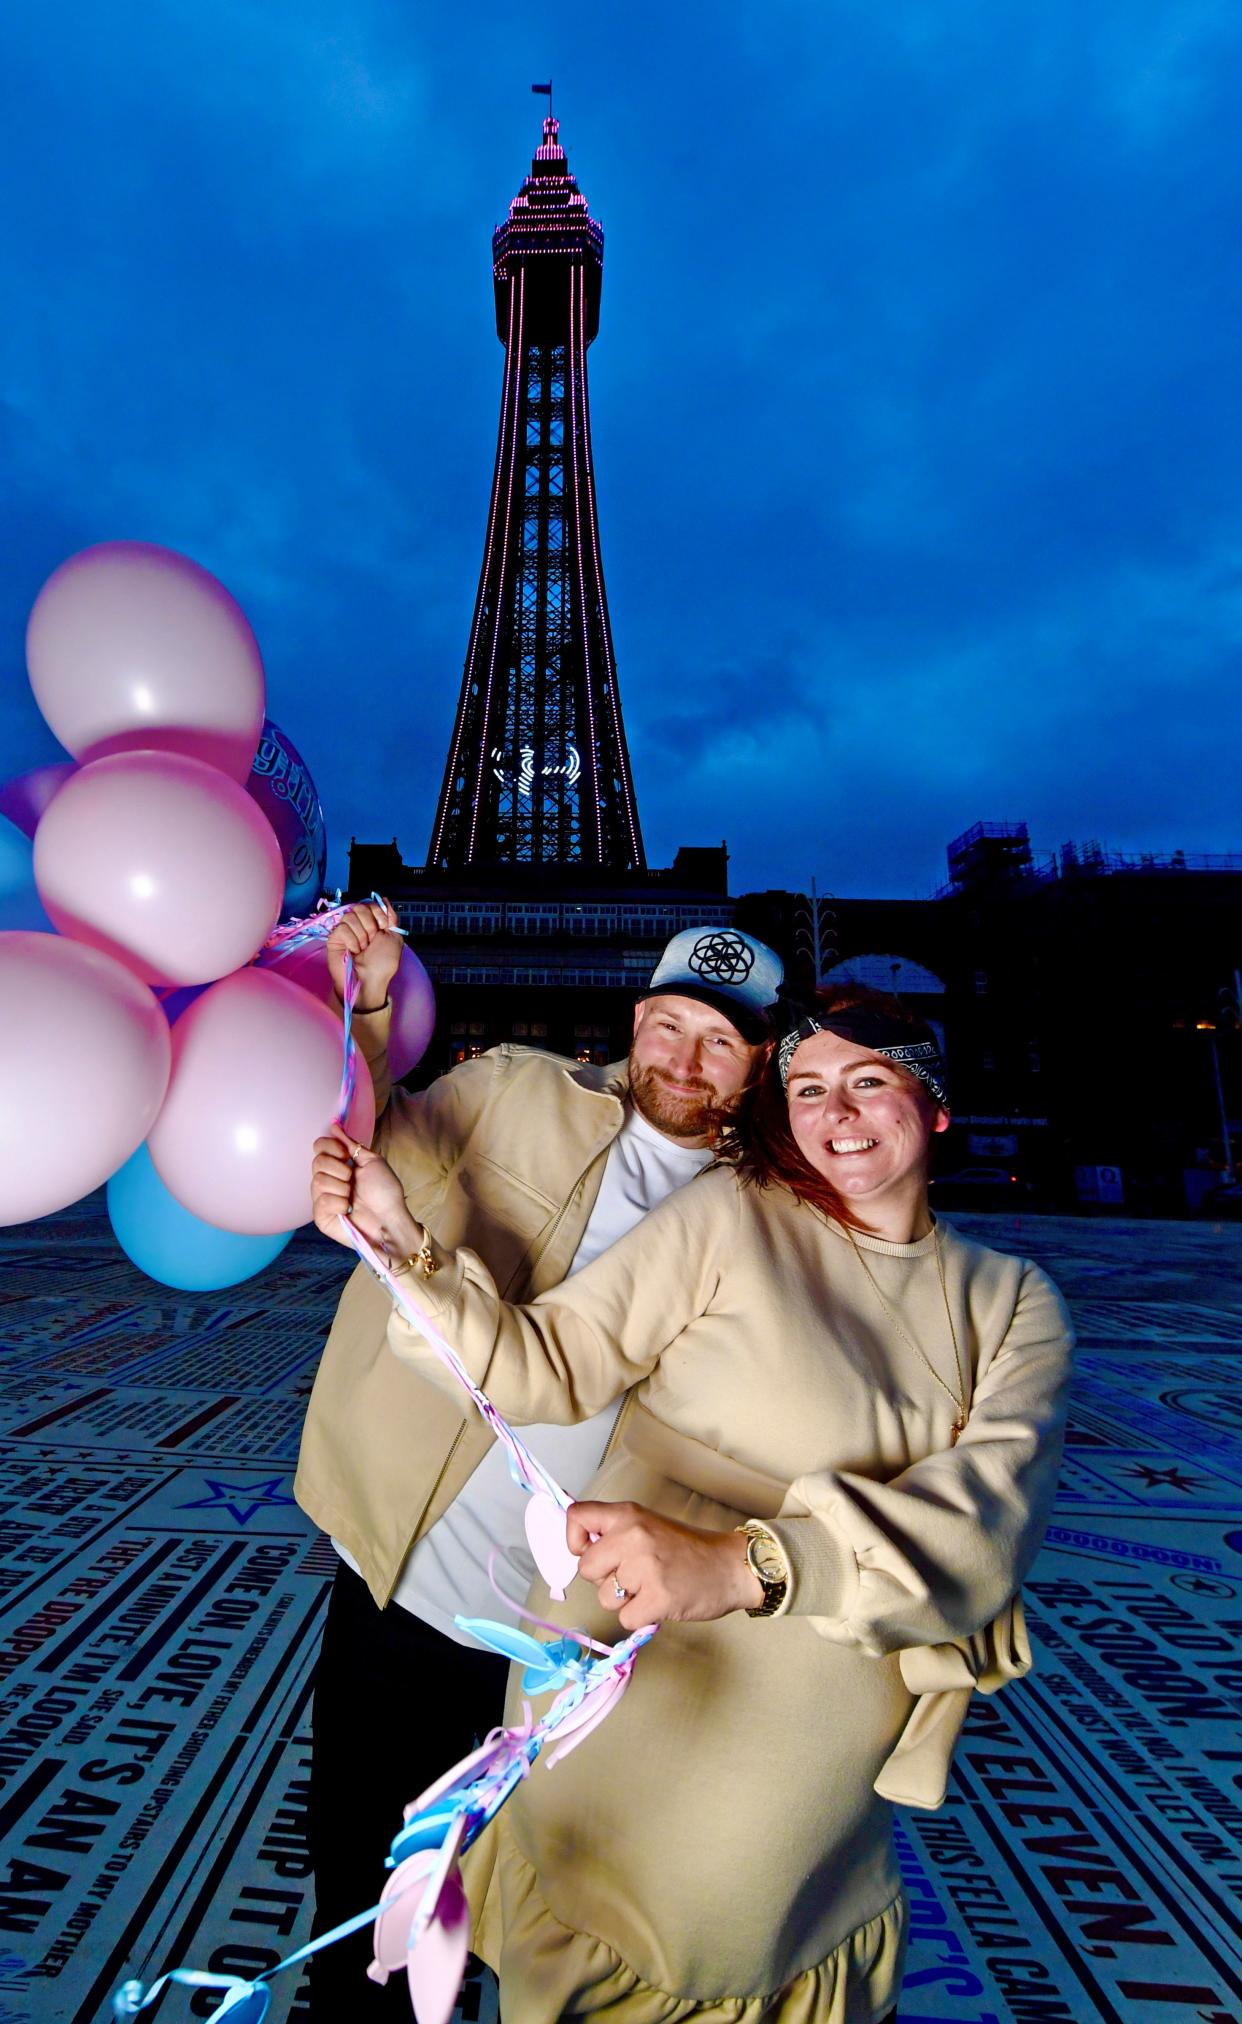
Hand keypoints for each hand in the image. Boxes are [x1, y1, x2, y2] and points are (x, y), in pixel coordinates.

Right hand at [310, 1125, 422, 1254]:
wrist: (390, 1219)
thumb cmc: (385, 1192)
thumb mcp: (371, 1161)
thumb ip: (350, 1144)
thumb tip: (333, 1126)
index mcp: (339, 1165)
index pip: (319, 1147)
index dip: (330, 1147)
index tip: (345, 1155)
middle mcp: (328, 1180)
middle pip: (316, 1162)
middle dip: (339, 1169)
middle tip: (352, 1179)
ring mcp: (323, 1198)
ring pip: (317, 1181)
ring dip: (341, 1188)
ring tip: (352, 1197)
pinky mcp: (321, 1216)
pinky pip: (320, 1201)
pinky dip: (338, 1203)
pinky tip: (347, 1209)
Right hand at [327, 898, 401, 1011]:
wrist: (369, 980)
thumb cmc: (382, 963)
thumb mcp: (394, 938)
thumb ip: (391, 917)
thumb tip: (383, 899)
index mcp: (373, 922)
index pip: (371, 904)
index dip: (377, 914)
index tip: (382, 927)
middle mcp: (358, 924)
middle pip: (359, 907)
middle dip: (369, 925)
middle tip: (371, 941)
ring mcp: (345, 930)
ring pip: (350, 916)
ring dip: (361, 935)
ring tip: (362, 949)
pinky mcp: (334, 938)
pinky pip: (342, 928)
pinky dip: (351, 941)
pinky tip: (353, 951)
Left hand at [566, 1501, 762, 1631]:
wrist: (729, 1567)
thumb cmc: (687, 1549)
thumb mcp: (648, 1526)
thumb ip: (614, 1533)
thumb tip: (578, 1550)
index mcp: (628, 1515)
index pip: (577, 1516)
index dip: (575, 1540)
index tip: (591, 1551)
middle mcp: (633, 1536)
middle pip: (585, 1569)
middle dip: (604, 1579)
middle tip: (633, 1575)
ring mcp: (645, 1568)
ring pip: (604, 1597)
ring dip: (624, 1600)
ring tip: (651, 1586)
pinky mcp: (657, 1598)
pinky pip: (625, 1619)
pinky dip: (640, 1617)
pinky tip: (660, 1601)